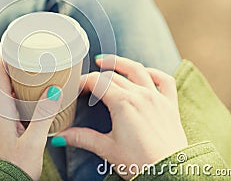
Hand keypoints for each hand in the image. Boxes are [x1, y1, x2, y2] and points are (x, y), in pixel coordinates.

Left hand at [0, 56, 62, 180]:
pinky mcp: (2, 122)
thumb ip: (44, 114)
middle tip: (36, 53)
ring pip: (6, 88)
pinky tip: (36, 91)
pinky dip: (21, 90)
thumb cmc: (17, 166)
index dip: (6, 54)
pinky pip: (9, 98)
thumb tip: (55, 90)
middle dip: (18, 63)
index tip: (19, 42)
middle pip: (2, 76)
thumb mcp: (35, 141)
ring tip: (39, 68)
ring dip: (20, 77)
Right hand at [56, 55, 187, 179]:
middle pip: (113, 76)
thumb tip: (60, 137)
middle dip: (96, 76)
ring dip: (120, 63)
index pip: (97, 82)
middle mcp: (140, 95)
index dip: (82, 82)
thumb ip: (82, 138)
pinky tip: (144, 73)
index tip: (74, 88)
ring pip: (137, 70)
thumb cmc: (140, 163)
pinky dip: (152, 72)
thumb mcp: (107, 149)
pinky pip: (163, 80)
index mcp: (123, 103)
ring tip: (106, 61)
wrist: (171, 174)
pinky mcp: (170, 105)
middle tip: (85, 83)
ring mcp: (157, 97)